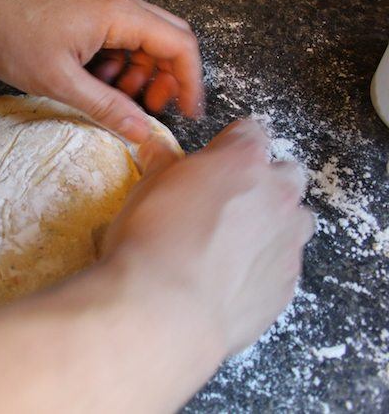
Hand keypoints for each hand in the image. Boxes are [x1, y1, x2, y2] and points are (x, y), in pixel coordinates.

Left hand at [0, 0, 202, 141]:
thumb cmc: (11, 35)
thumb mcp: (60, 81)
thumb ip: (106, 107)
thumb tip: (142, 132)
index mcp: (119, 14)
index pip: (179, 45)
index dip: (190, 81)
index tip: (188, 112)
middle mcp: (117, 4)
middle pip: (166, 40)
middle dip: (166, 79)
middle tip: (148, 110)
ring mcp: (101, 5)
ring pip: (141, 40)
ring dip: (138, 73)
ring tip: (114, 99)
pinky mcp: (86, 11)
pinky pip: (117, 38)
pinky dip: (116, 64)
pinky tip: (94, 82)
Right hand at [102, 120, 314, 355]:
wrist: (166, 308)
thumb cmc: (152, 241)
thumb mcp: (144, 190)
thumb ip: (161, 165)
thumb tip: (156, 151)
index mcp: (242, 161)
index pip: (250, 132)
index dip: (229, 144)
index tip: (213, 159)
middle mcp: (277, 196)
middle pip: (287, 174)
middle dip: (263, 182)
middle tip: (225, 202)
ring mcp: (289, 242)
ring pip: (296, 221)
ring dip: (273, 225)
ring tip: (232, 245)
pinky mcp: (287, 285)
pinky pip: (284, 266)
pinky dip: (263, 267)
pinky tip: (229, 280)